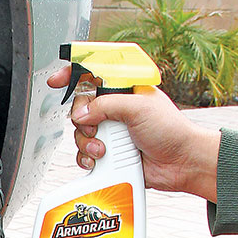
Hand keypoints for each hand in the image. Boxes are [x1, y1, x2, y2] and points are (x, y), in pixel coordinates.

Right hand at [47, 66, 220, 201]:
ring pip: (81, 132)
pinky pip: (85, 153)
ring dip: (87, 142)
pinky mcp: (110, 152)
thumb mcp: (138, 108)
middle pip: (81, 107)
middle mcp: (116, 108)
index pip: (94, 75)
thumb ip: (107, 105)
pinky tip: (99, 159)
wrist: (181, 162)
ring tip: (103, 148)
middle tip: (95, 126)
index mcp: (124, 89)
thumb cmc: (171, 130)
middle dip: (82, 119)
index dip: (73, 75)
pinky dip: (87, 157)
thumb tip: (82, 112)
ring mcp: (112, 131)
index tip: (57, 81)